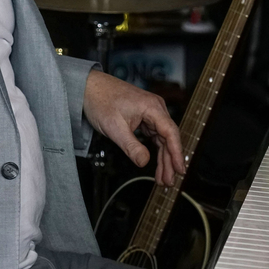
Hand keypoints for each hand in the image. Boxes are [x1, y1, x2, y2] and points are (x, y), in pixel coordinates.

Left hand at [83, 70, 186, 186]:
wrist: (88, 86)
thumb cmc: (100, 101)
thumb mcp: (115, 128)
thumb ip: (131, 147)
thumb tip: (144, 162)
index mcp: (152, 107)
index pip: (170, 133)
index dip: (176, 153)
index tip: (180, 169)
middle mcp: (155, 108)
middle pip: (168, 137)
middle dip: (169, 161)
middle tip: (168, 181)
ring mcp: (150, 112)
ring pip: (162, 138)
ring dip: (163, 158)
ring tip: (162, 178)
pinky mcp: (144, 115)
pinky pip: (154, 135)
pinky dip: (155, 149)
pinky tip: (157, 162)